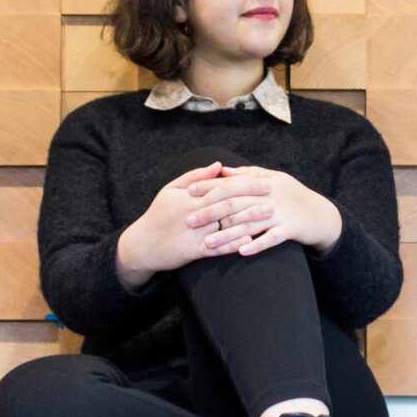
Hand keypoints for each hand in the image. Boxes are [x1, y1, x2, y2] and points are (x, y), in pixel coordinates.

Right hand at [120, 162, 269, 282]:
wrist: (141, 245)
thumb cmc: (158, 214)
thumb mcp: (171, 189)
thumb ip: (195, 177)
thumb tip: (218, 165)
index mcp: (192, 196)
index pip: (224, 186)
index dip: (246, 183)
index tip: (265, 181)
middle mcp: (195, 213)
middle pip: (229, 203)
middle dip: (253, 199)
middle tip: (274, 196)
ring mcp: (195, 233)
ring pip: (226, 225)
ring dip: (249, 220)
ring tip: (269, 217)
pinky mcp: (193, 251)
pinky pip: (217, 247)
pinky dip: (234, 243)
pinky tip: (250, 240)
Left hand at [185, 163, 342, 258]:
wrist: (319, 213)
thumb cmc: (291, 194)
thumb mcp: (272, 178)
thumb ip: (247, 174)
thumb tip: (222, 170)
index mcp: (261, 183)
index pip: (230, 184)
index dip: (209, 187)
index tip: (189, 192)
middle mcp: (268, 197)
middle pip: (235, 205)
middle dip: (211, 212)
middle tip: (190, 221)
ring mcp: (279, 214)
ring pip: (248, 224)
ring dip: (227, 235)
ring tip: (208, 243)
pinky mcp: (289, 229)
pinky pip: (271, 238)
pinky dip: (256, 245)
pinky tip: (241, 252)